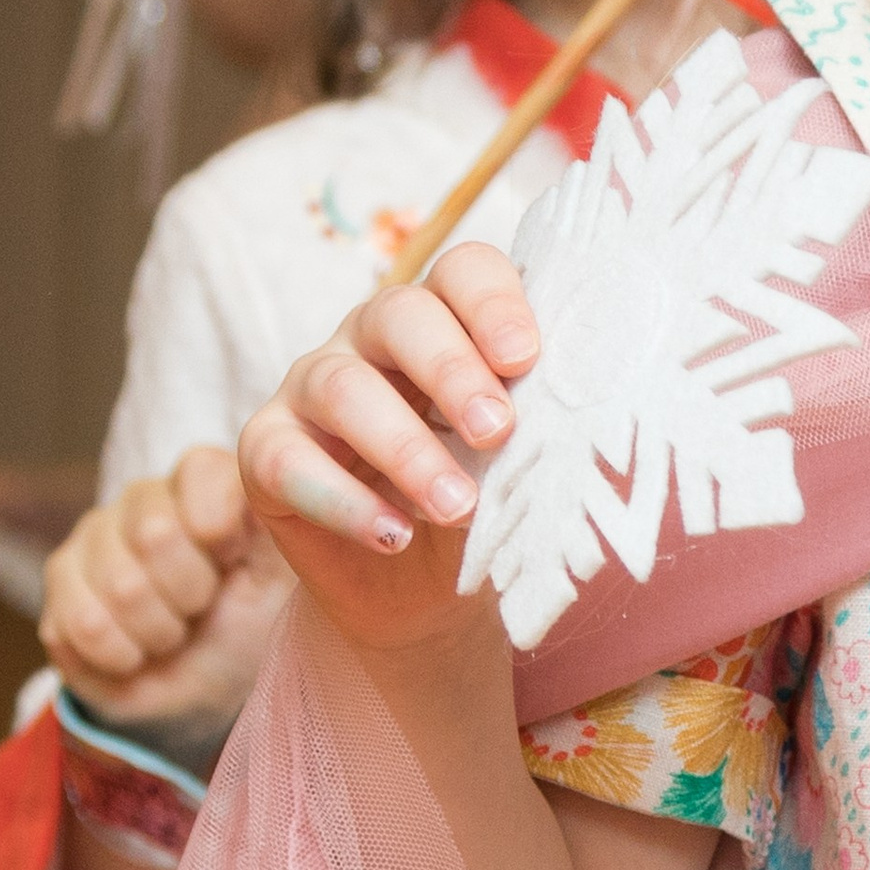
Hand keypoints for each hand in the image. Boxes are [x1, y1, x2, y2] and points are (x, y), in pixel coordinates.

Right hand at [41, 446, 291, 728]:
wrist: (202, 691)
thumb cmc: (250, 623)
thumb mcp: (281, 577)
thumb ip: (282, 521)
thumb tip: (275, 481)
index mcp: (205, 482)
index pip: (199, 469)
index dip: (217, 527)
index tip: (232, 563)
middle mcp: (145, 497)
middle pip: (155, 532)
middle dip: (191, 593)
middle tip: (201, 607)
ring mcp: (93, 535)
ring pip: (120, 587)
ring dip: (159, 631)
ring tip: (173, 632)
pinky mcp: (59, 581)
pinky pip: (84, 625)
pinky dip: (123, 655)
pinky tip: (136, 652)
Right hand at [237, 244, 536, 656]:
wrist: (425, 598)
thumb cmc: (491, 507)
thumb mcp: (532, 465)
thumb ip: (556, 427)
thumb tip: (602, 414)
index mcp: (450, 319)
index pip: (464, 270)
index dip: (493, 303)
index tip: (527, 360)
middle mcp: (374, 336)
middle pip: (400, 313)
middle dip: (452, 370)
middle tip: (499, 431)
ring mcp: (313, 386)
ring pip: (343, 386)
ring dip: (405, 448)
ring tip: (457, 505)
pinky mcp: (266, 448)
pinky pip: (287, 459)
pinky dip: (343, 500)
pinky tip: (393, 535)